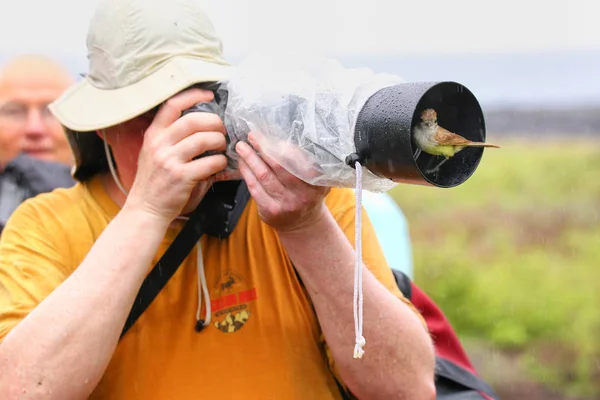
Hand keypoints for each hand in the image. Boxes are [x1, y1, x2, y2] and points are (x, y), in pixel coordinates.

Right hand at [124, 88, 227, 221]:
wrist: (146, 209)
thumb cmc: (154, 181)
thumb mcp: (153, 152)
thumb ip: (171, 137)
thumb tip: (200, 123)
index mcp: (153, 134)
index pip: (172, 105)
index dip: (193, 96)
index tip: (209, 95)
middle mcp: (159, 144)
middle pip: (193, 120)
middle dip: (214, 122)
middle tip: (222, 128)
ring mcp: (169, 160)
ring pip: (203, 139)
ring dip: (219, 141)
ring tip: (223, 146)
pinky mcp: (181, 177)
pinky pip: (209, 163)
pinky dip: (220, 162)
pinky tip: (220, 164)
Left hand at [235, 131, 329, 232]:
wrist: (303, 224)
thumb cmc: (307, 193)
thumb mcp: (317, 180)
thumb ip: (307, 163)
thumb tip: (280, 137)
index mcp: (317, 182)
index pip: (299, 160)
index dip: (283, 146)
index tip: (271, 134)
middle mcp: (303, 194)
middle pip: (279, 166)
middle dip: (263, 148)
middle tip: (252, 135)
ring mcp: (286, 204)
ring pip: (264, 175)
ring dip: (250, 158)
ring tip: (241, 146)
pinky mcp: (270, 211)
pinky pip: (254, 188)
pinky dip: (247, 172)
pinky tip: (242, 162)